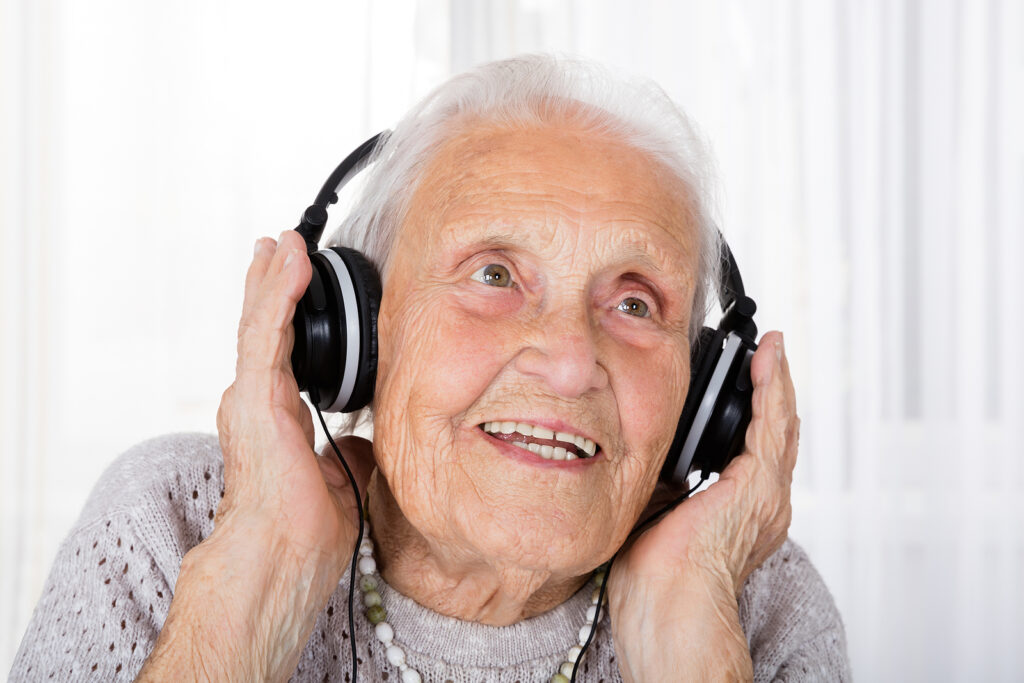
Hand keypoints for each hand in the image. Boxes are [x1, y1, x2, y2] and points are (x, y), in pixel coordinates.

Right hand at [214, 230, 372, 568]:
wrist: (285, 554)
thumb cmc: (306, 529)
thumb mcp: (341, 476)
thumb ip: (347, 449)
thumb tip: (363, 437)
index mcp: (274, 419)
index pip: (279, 354)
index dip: (284, 316)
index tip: (292, 284)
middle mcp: (256, 403)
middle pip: (264, 330)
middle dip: (271, 286)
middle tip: (278, 248)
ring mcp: (252, 397)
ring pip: (262, 322)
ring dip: (274, 279)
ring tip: (282, 242)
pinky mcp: (257, 396)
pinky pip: (269, 331)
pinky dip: (279, 292)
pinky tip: (290, 262)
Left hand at [607, 331, 797, 681]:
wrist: (667, 603)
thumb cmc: (655, 578)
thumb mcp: (658, 514)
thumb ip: (665, 482)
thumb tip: (651, 454)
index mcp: (741, 513)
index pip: (754, 451)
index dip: (756, 413)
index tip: (748, 380)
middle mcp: (763, 503)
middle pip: (776, 433)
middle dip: (771, 390)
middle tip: (765, 353)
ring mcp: (766, 494)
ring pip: (780, 423)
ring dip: (776, 380)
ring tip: (769, 347)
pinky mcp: (760, 484)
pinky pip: (772, 422)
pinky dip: (773, 385)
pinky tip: (768, 357)